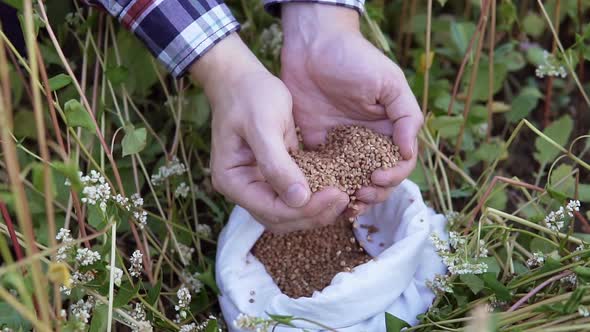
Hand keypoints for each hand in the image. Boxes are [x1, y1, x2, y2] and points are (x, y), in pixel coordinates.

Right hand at [190, 33, 348, 232]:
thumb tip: (299, 199)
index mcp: (233, 181)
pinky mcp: (273, 176)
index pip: (272, 210)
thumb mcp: (264, 125)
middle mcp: (243, 189)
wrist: (242, 78)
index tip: (336, 193)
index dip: (305, 209)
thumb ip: (277, 164)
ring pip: (290, 213)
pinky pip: (295, 196)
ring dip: (317, 211)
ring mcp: (258, 185)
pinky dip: (315, 198)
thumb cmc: (249, 95)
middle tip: (345, 197)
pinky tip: (337, 189)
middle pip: (281, 219)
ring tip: (345, 196)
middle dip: (314, 214)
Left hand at [280, 4, 422, 215]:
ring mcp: (341, 145)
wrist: (313, 46)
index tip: (378, 177)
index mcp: (389, 129)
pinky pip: (322, 172)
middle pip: (377, 179)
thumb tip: (408, 152)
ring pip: (350, 181)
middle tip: (359, 195)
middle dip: (373, 192)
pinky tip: (319, 196)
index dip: (394, 176)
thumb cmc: (355, 59)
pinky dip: (323, 187)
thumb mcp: (389, 82)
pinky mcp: (316, 144)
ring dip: (350, 196)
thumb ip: (405, 116)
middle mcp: (367, 141)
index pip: (399, 163)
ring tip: (344, 204)